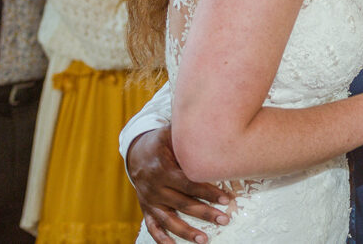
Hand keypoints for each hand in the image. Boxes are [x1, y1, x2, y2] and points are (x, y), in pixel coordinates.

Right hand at [127, 126, 232, 243]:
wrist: (136, 152)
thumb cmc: (162, 141)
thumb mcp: (171, 134)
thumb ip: (188, 136)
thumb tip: (215, 129)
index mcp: (162, 168)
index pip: (188, 183)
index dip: (207, 191)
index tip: (226, 199)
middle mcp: (154, 187)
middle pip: (182, 203)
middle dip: (204, 213)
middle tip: (224, 219)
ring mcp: (149, 200)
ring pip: (168, 219)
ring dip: (186, 231)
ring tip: (204, 239)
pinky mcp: (146, 208)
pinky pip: (152, 226)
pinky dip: (161, 239)